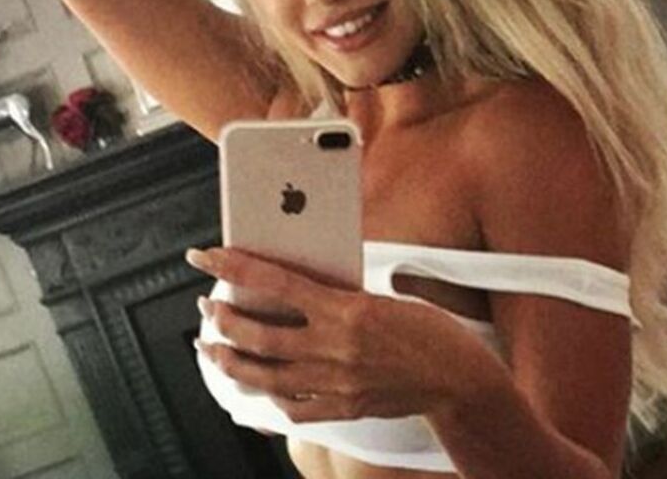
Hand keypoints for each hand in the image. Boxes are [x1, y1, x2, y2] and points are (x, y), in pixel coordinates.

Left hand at [186, 246, 504, 422]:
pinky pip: (292, 407)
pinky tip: (258, 385)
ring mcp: (337, 382)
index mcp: (349, 309)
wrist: (459, 380)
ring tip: (213, 347)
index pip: (276, 283)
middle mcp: (337, 347)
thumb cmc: (430, 333)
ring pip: (265, 375)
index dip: (235, 267)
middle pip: (260, 336)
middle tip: (207, 307)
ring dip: (231, 360)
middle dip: (224, 320)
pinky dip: (269, 395)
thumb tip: (300, 286)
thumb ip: (341, 295)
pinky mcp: (343, 408)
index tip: (207, 257)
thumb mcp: (385, 298)